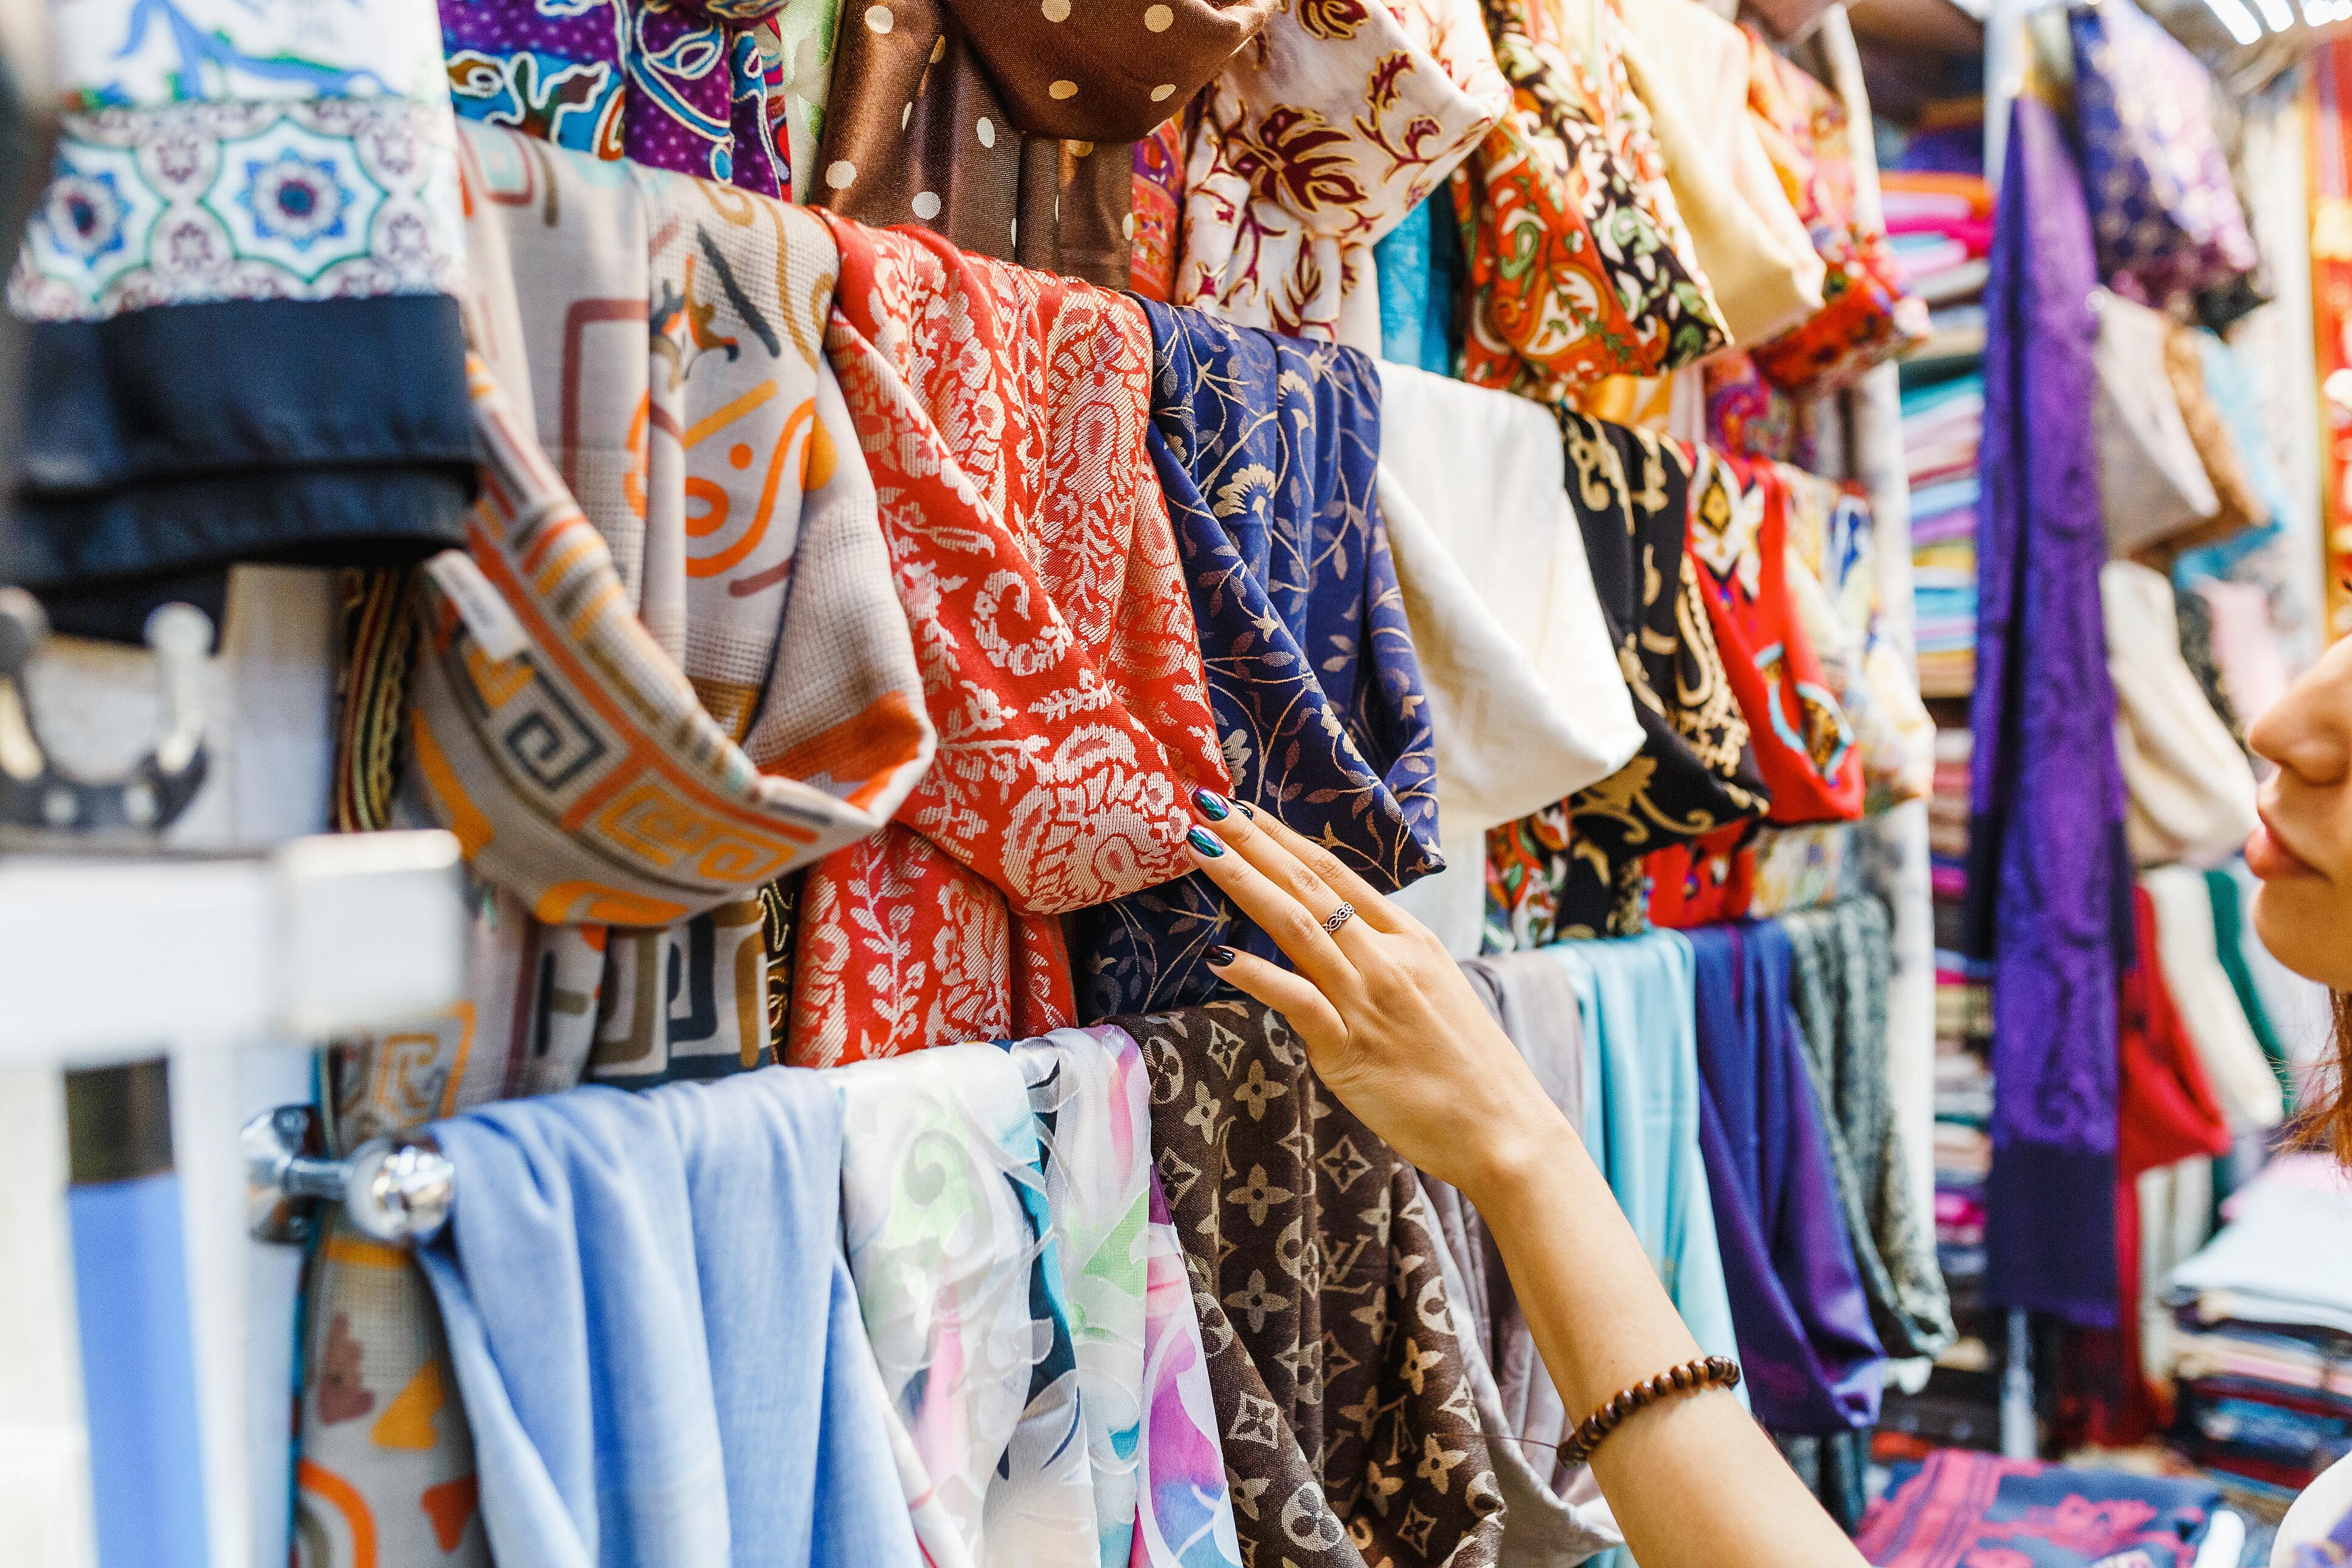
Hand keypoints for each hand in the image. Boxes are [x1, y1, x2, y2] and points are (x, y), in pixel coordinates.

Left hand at [1182, 790, 1570, 1199]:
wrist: (1503, 1128)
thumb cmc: (1465, 1068)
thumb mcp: (1431, 993)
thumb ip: (1383, 965)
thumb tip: (1338, 950)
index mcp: (1409, 939)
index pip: (1335, 874)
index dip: (1285, 838)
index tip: (1244, 809)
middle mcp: (1387, 957)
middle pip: (1310, 885)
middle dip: (1254, 841)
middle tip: (1209, 803)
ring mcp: (1368, 999)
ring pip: (1297, 926)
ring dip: (1244, 882)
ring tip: (1202, 847)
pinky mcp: (1350, 1048)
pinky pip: (1297, 1000)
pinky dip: (1255, 975)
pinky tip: (1219, 956)